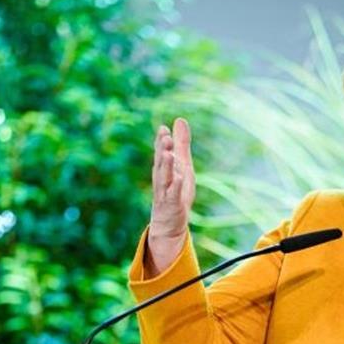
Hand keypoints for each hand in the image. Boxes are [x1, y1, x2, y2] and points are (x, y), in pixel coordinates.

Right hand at [147, 117, 195, 274]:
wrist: (169, 224)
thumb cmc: (176, 191)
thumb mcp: (182, 164)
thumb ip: (181, 143)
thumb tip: (179, 119)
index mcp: (164, 168)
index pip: (161, 152)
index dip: (161, 141)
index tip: (163, 128)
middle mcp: (162, 179)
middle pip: (161, 162)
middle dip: (162, 150)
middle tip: (165, 136)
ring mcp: (165, 192)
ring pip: (164, 177)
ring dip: (166, 165)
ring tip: (168, 153)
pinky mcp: (172, 205)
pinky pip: (173, 194)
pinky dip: (176, 186)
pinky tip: (179, 178)